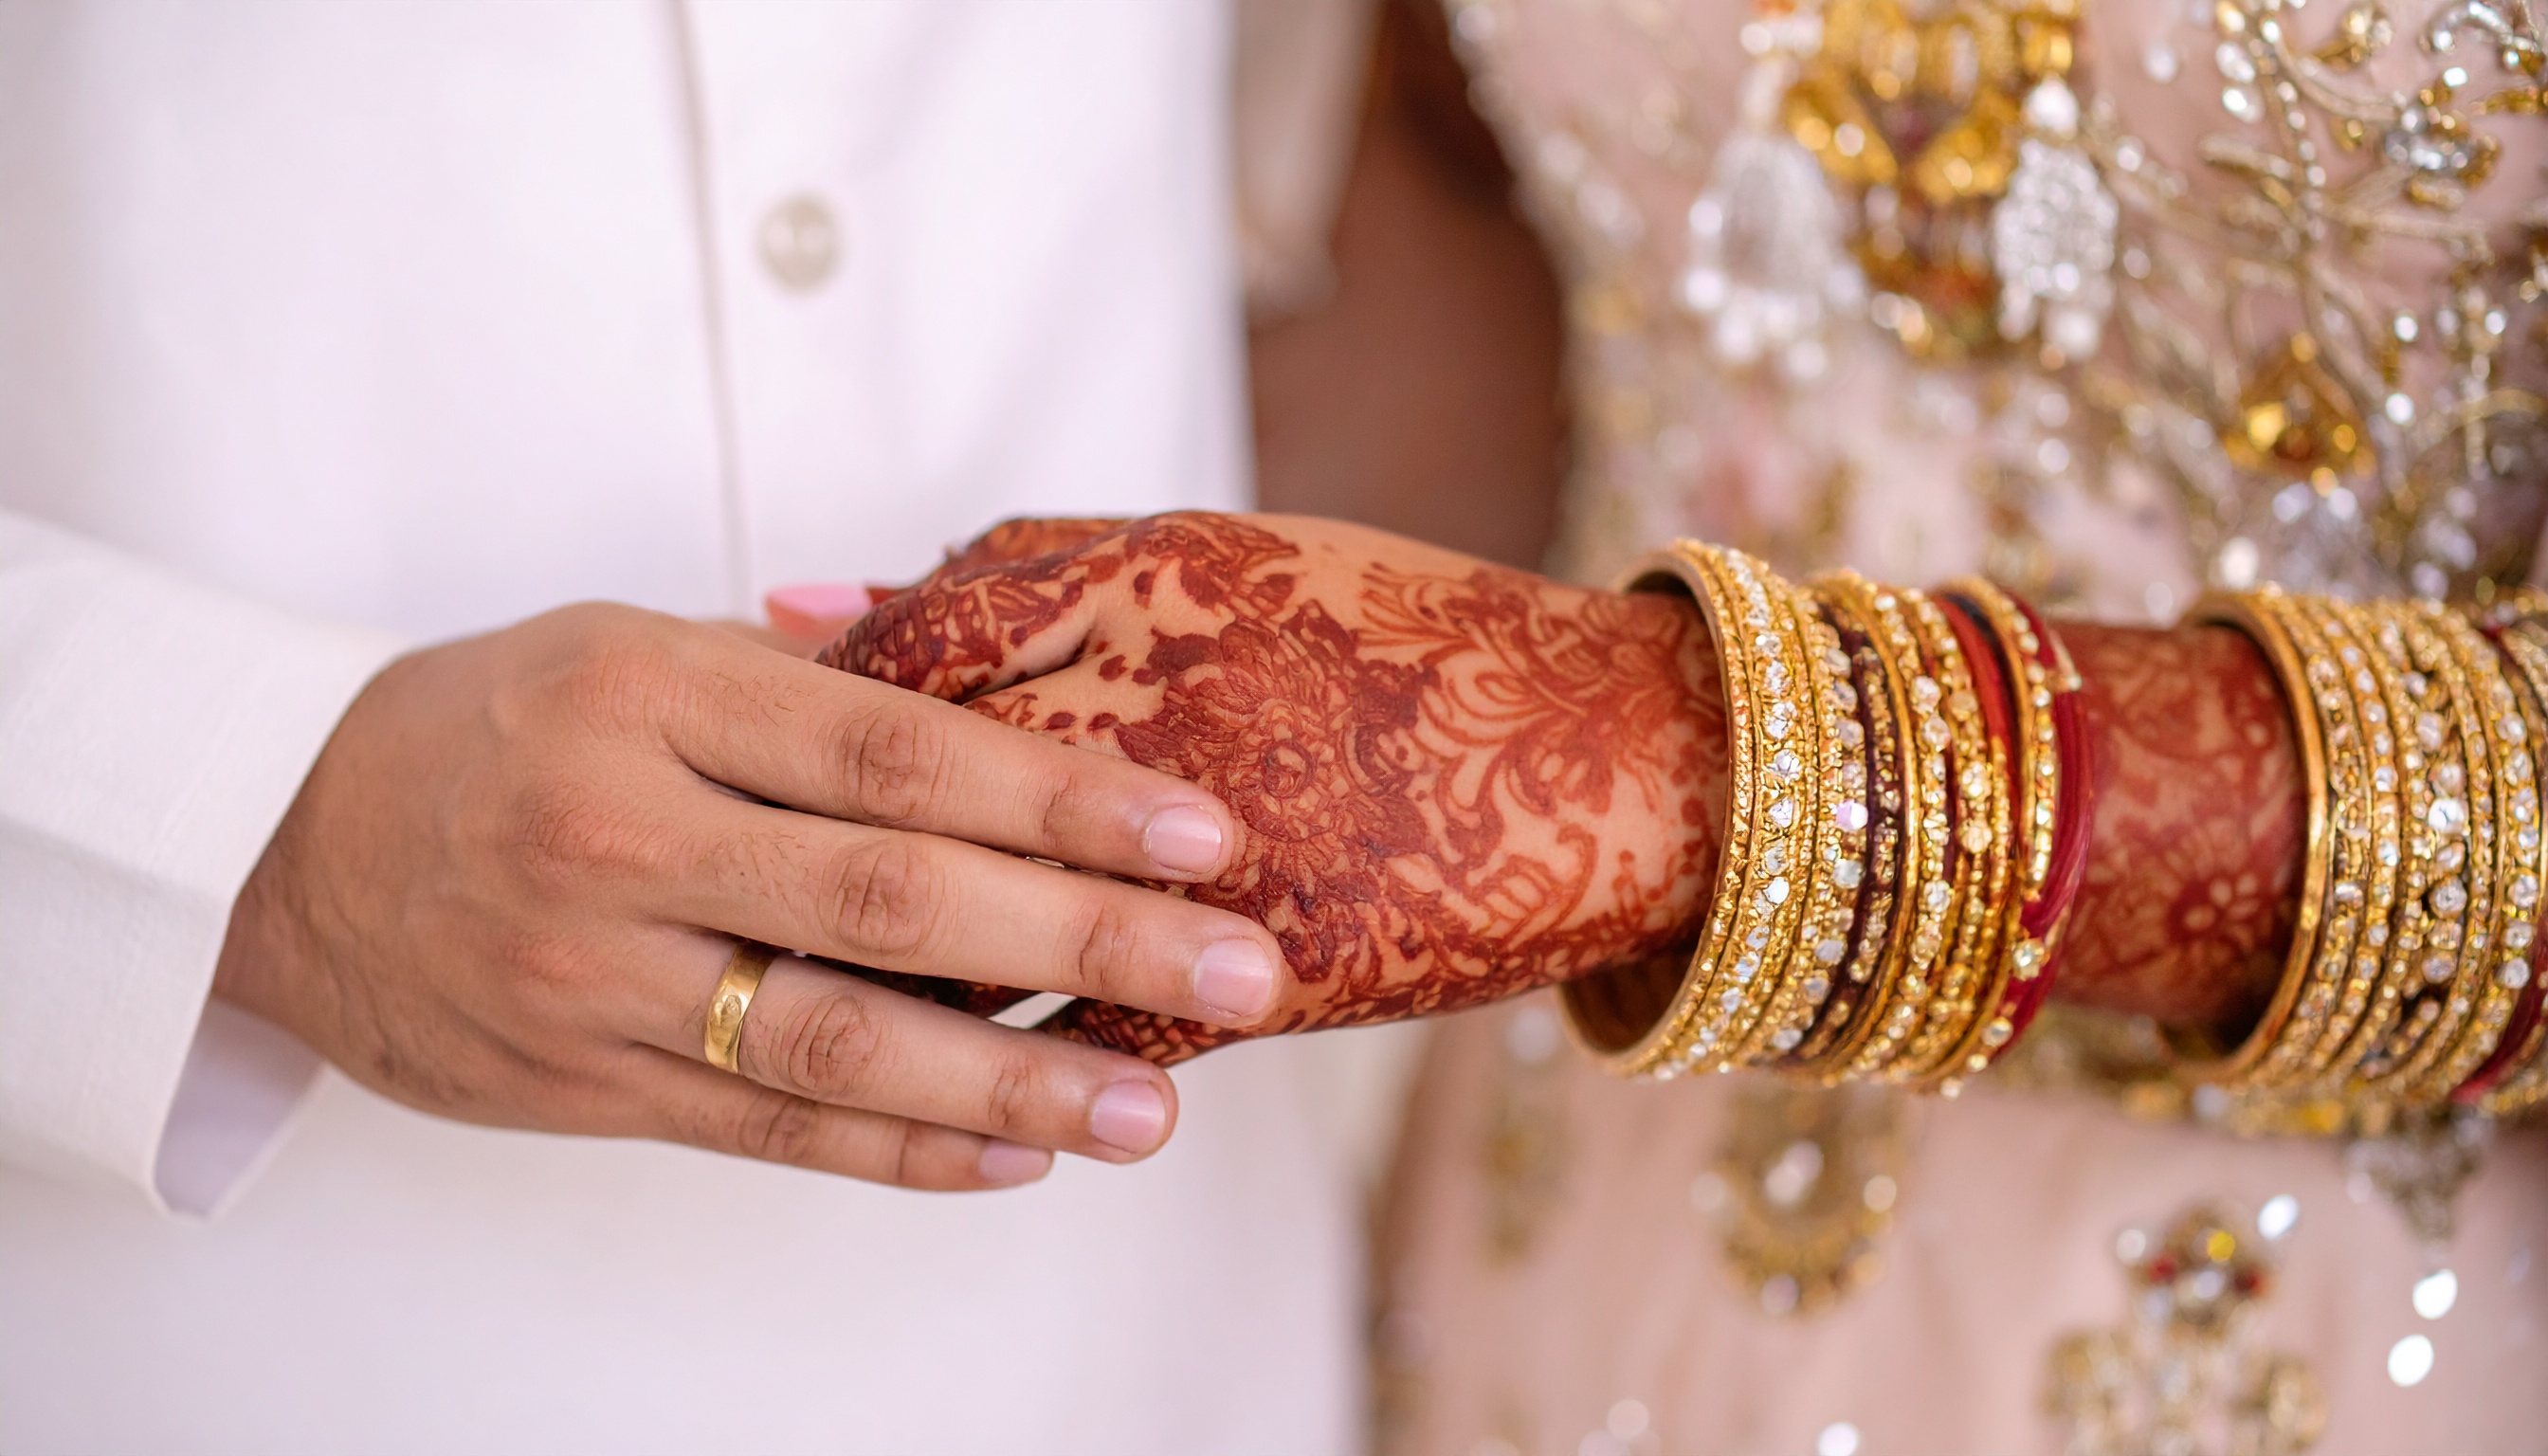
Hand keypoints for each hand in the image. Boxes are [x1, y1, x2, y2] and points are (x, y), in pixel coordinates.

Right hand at [212, 602, 1290, 1188]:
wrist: (281, 847)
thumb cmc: (500, 721)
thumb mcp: (630, 648)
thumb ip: (807, 674)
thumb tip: (1004, 662)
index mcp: (650, 695)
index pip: (894, 749)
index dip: (1060, 794)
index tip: (1200, 831)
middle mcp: (621, 835)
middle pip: (894, 900)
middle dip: (1088, 942)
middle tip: (1241, 974)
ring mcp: (595, 976)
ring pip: (836, 1042)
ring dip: (1015, 1081)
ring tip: (1154, 1106)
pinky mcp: (578, 1086)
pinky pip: (767, 1129)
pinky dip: (901, 1146)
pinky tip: (1017, 1158)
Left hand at [823, 512, 1723, 1062]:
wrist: (1607, 757)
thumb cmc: (1399, 628)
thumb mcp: (1204, 552)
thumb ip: (1007, 571)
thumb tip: (803, 608)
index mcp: (1125, 606)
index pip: (892, 674)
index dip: (795, 722)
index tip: (741, 753)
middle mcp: (1142, 734)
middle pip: (902, 818)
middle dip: (793, 862)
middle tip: (720, 882)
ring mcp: (1193, 867)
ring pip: (971, 940)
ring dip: (870, 966)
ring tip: (788, 974)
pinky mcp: (1254, 983)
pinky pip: (1080, 1034)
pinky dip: (1001, 1047)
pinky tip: (940, 1056)